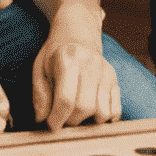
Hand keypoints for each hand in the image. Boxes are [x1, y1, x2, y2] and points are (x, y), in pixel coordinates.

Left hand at [30, 12, 120, 129]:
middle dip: (71, 122)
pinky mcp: (115, 80)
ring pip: (102, 112)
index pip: (65, 100)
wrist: (77, 31)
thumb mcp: (40, 68)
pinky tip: (92, 114)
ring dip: (88, 122)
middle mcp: (90, 65)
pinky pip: (116, 110)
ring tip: (77, 115)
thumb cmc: (56, 52)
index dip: (56, 119)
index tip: (51, 124)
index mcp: (68, 59)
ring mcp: (105, 72)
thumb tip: (42, 119)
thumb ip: (40, 94)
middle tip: (62, 119)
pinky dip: (105, 119)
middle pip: (85, 108)